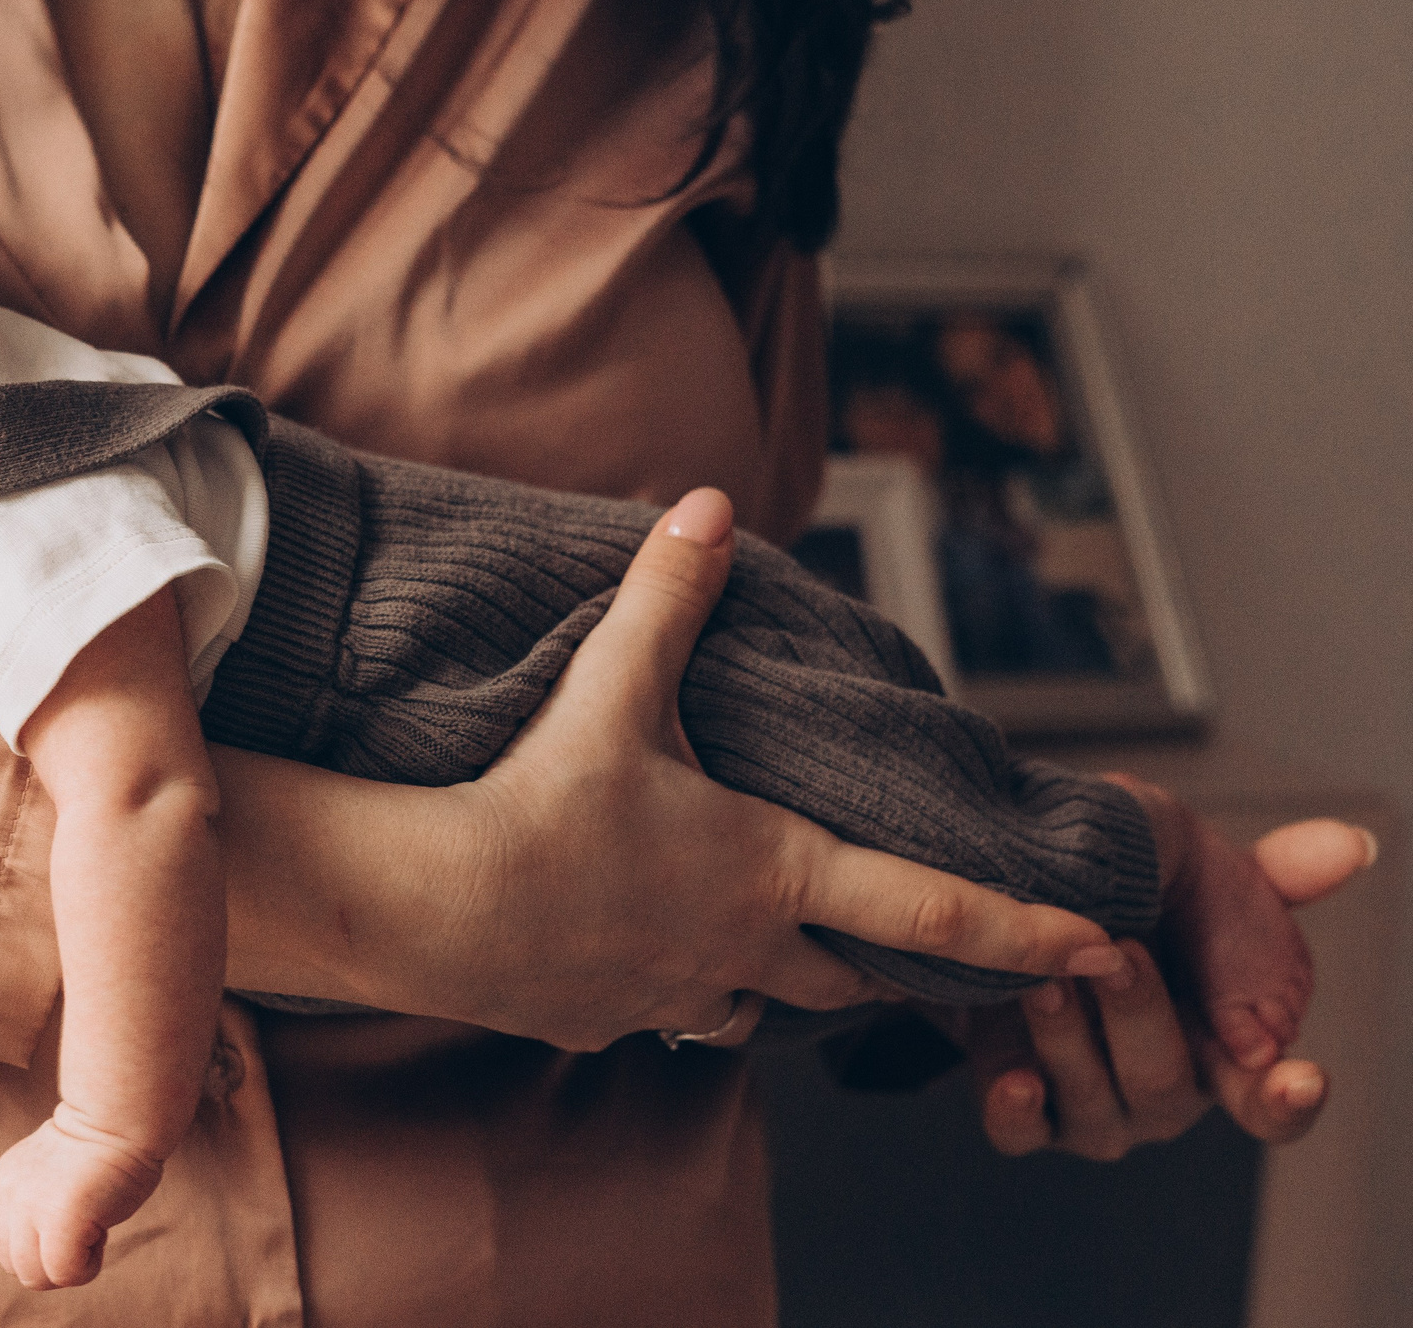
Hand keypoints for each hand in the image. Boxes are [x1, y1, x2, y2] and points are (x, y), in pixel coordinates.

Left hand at [0, 1108, 165, 1290]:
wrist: (123, 1118)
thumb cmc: (106, 1146)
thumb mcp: (53, 1172)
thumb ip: (37, 1200)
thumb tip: (46, 1248)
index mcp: (7, 1182)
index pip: (3, 1243)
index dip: (40, 1247)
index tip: (72, 1220)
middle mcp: (11, 1195)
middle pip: (16, 1267)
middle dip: (53, 1263)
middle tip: (85, 1228)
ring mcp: (31, 1207)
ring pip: (35, 1277)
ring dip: (70, 1267)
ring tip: (93, 1228)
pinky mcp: (58, 1219)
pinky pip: (64, 1273)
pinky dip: (88, 1267)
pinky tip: (102, 1233)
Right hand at [394, 488, 1122, 1050]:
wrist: (430, 905)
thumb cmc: (536, 801)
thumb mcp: (612, 687)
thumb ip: (670, 595)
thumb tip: (710, 503)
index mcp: (771, 871)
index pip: (932, 912)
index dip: (1026, 932)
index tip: (1099, 952)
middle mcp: (740, 948)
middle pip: (849, 980)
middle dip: (881, 967)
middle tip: (902, 956)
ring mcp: (669, 998)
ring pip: (753, 1008)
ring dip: (770, 981)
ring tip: (754, 949)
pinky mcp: (598, 1025)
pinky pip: (652, 1014)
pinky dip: (660, 987)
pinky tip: (622, 952)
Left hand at [971, 818, 1372, 1158]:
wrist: (998, 892)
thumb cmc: (1113, 888)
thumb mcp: (1186, 858)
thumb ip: (1267, 872)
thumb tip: (1350, 846)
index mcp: (1221, 1047)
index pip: (1270, 1098)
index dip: (1288, 1095)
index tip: (1301, 1077)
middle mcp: (1162, 1086)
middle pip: (1168, 1082)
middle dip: (1143, 1016)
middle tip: (1119, 953)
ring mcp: (1092, 1106)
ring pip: (1094, 1102)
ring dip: (1071, 1039)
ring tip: (1047, 980)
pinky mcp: (1020, 1111)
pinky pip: (1019, 1133)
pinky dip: (1017, 1110)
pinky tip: (1016, 1078)